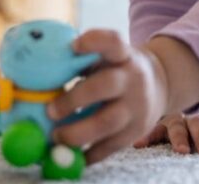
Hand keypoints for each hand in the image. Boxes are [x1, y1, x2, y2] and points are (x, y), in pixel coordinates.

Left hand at [46, 29, 169, 164]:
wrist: (158, 85)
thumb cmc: (117, 70)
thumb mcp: (108, 57)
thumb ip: (82, 61)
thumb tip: (40, 71)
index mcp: (123, 55)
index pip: (114, 42)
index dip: (95, 41)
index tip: (73, 46)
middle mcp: (134, 78)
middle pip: (107, 85)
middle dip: (75, 99)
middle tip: (49, 111)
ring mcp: (137, 107)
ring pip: (108, 123)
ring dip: (77, 133)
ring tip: (55, 137)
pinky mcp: (136, 131)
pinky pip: (110, 147)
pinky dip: (88, 154)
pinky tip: (70, 155)